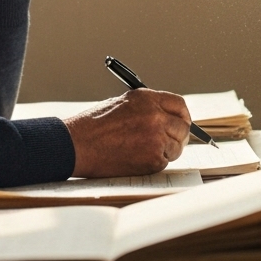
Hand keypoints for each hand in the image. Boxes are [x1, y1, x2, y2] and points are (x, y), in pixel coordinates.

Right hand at [63, 89, 191, 177]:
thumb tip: (168, 118)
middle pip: (183, 127)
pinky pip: (164, 162)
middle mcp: (156, 116)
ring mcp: (156, 138)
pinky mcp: (153, 159)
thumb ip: (148, 108)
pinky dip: (154, 162)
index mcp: (148, 98)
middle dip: (178, 136)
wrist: (77, 145)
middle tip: (171, 142)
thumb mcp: (123, 104)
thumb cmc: (94, 126)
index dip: (182, 116)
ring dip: (166, 151)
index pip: (179, 105)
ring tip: (144, 151)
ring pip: (176, 147)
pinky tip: (137, 159)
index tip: (182, 122)